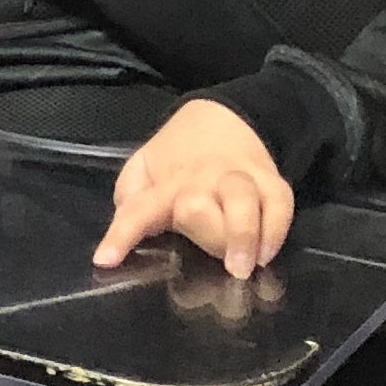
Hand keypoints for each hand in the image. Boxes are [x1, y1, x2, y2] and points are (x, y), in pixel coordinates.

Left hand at [94, 99, 294, 280]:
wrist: (227, 116)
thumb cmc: (179, 155)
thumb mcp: (143, 168)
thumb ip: (130, 198)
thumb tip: (124, 229)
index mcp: (166, 183)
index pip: (138, 209)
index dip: (121, 234)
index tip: (105, 260)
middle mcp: (203, 180)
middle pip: (197, 206)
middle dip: (201, 230)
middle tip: (206, 258)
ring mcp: (239, 179)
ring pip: (242, 202)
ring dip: (242, 235)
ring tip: (241, 268)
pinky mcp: (271, 181)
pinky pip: (280, 204)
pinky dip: (276, 229)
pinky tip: (266, 255)